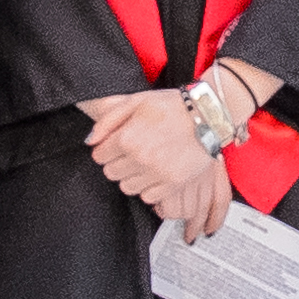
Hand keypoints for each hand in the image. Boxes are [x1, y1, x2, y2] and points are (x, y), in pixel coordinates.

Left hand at [80, 87, 229, 241]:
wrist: (208, 116)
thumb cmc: (172, 106)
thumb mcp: (136, 101)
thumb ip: (108, 120)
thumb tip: (90, 141)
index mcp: (127, 137)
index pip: (99, 156)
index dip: (106, 149)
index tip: (116, 145)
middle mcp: (139, 158)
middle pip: (111, 173)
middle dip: (117, 163)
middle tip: (131, 152)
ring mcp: (156, 173)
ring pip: (127, 187)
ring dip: (131, 177)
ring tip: (144, 163)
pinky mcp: (172, 184)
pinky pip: (148, 197)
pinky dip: (148, 188)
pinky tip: (156, 173)